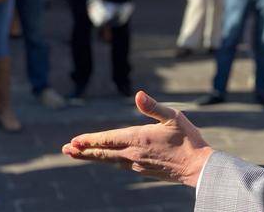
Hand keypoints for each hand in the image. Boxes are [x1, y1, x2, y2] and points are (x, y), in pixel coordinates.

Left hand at [62, 91, 213, 186]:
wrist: (197, 167)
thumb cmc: (188, 139)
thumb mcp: (173, 116)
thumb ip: (153, 106)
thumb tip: (138, 94)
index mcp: (139, 138)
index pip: (109, 139)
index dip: (90, 140)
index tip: (74, 140)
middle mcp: (134, 153)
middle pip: (103, 152)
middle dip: (83, 151)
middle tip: (65, 149)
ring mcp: (137, 163)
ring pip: (109, 159)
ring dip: (91, 156)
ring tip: (76, 154)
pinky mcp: (143, 169)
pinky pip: (119, 164)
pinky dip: (107, 160)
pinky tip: (104, 158)